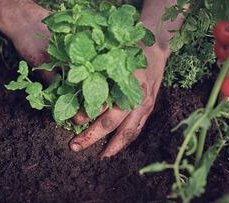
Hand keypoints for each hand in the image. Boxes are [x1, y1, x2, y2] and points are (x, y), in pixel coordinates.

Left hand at [69, 44, 168, 158]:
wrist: (156, 48)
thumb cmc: (130, 49)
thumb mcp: (111, 54)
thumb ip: (94, 69)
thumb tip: (72, 84)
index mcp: (123, 81)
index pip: (101, 103)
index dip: (85, 114)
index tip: (72, 121)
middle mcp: (135, 96)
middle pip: (112, 123)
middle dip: (92, 136)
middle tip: (75, 146)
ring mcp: (145, 104)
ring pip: (128, 132)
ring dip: (113, 146)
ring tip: (99, 156)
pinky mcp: (149, 108)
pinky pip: (137, 129)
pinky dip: (126, 141)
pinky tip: (115, 148)